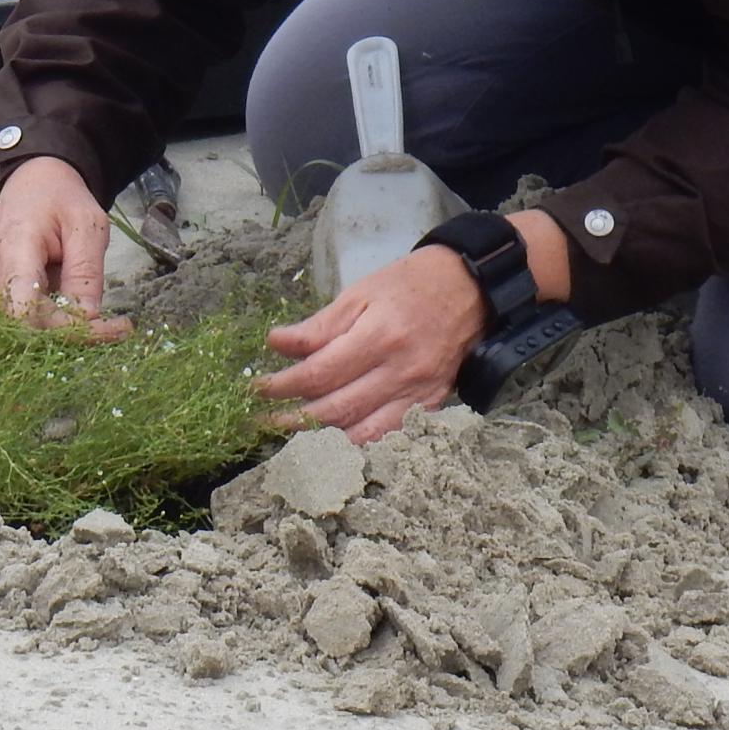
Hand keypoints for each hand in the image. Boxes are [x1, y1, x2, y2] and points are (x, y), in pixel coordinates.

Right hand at [0, 157, 127, 337]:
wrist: (34, 184)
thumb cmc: (59, 199)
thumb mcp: (87, 225)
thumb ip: (85, 271)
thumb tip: (87, 317)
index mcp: (15, 249)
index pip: (26, 308)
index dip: (65, 327)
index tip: (108, 327)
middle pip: (30, 325)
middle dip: (77, 334)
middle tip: (120, 329)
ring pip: (31, 327)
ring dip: (70, 331)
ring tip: (109, 324)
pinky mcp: (5, 295)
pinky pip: (31, 320)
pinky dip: (61, 324)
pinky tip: (87, 316)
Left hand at [259, 245, 487, 444]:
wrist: (469, 291)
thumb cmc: (410, 285)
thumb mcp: (361, 292)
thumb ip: (319, 325)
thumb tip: (276, 343)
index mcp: (379, 336)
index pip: (319, 374)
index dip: (283, 386)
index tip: (258, 388)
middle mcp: (399, 371)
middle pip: (336, 410)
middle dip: (292, 418)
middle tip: (263, 419)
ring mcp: (417, 394)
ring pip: (361, 433)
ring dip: (320, 439)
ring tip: (291, 434)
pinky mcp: (429, 406)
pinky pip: (387, 436)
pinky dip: (356, 444)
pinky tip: (332, 442)